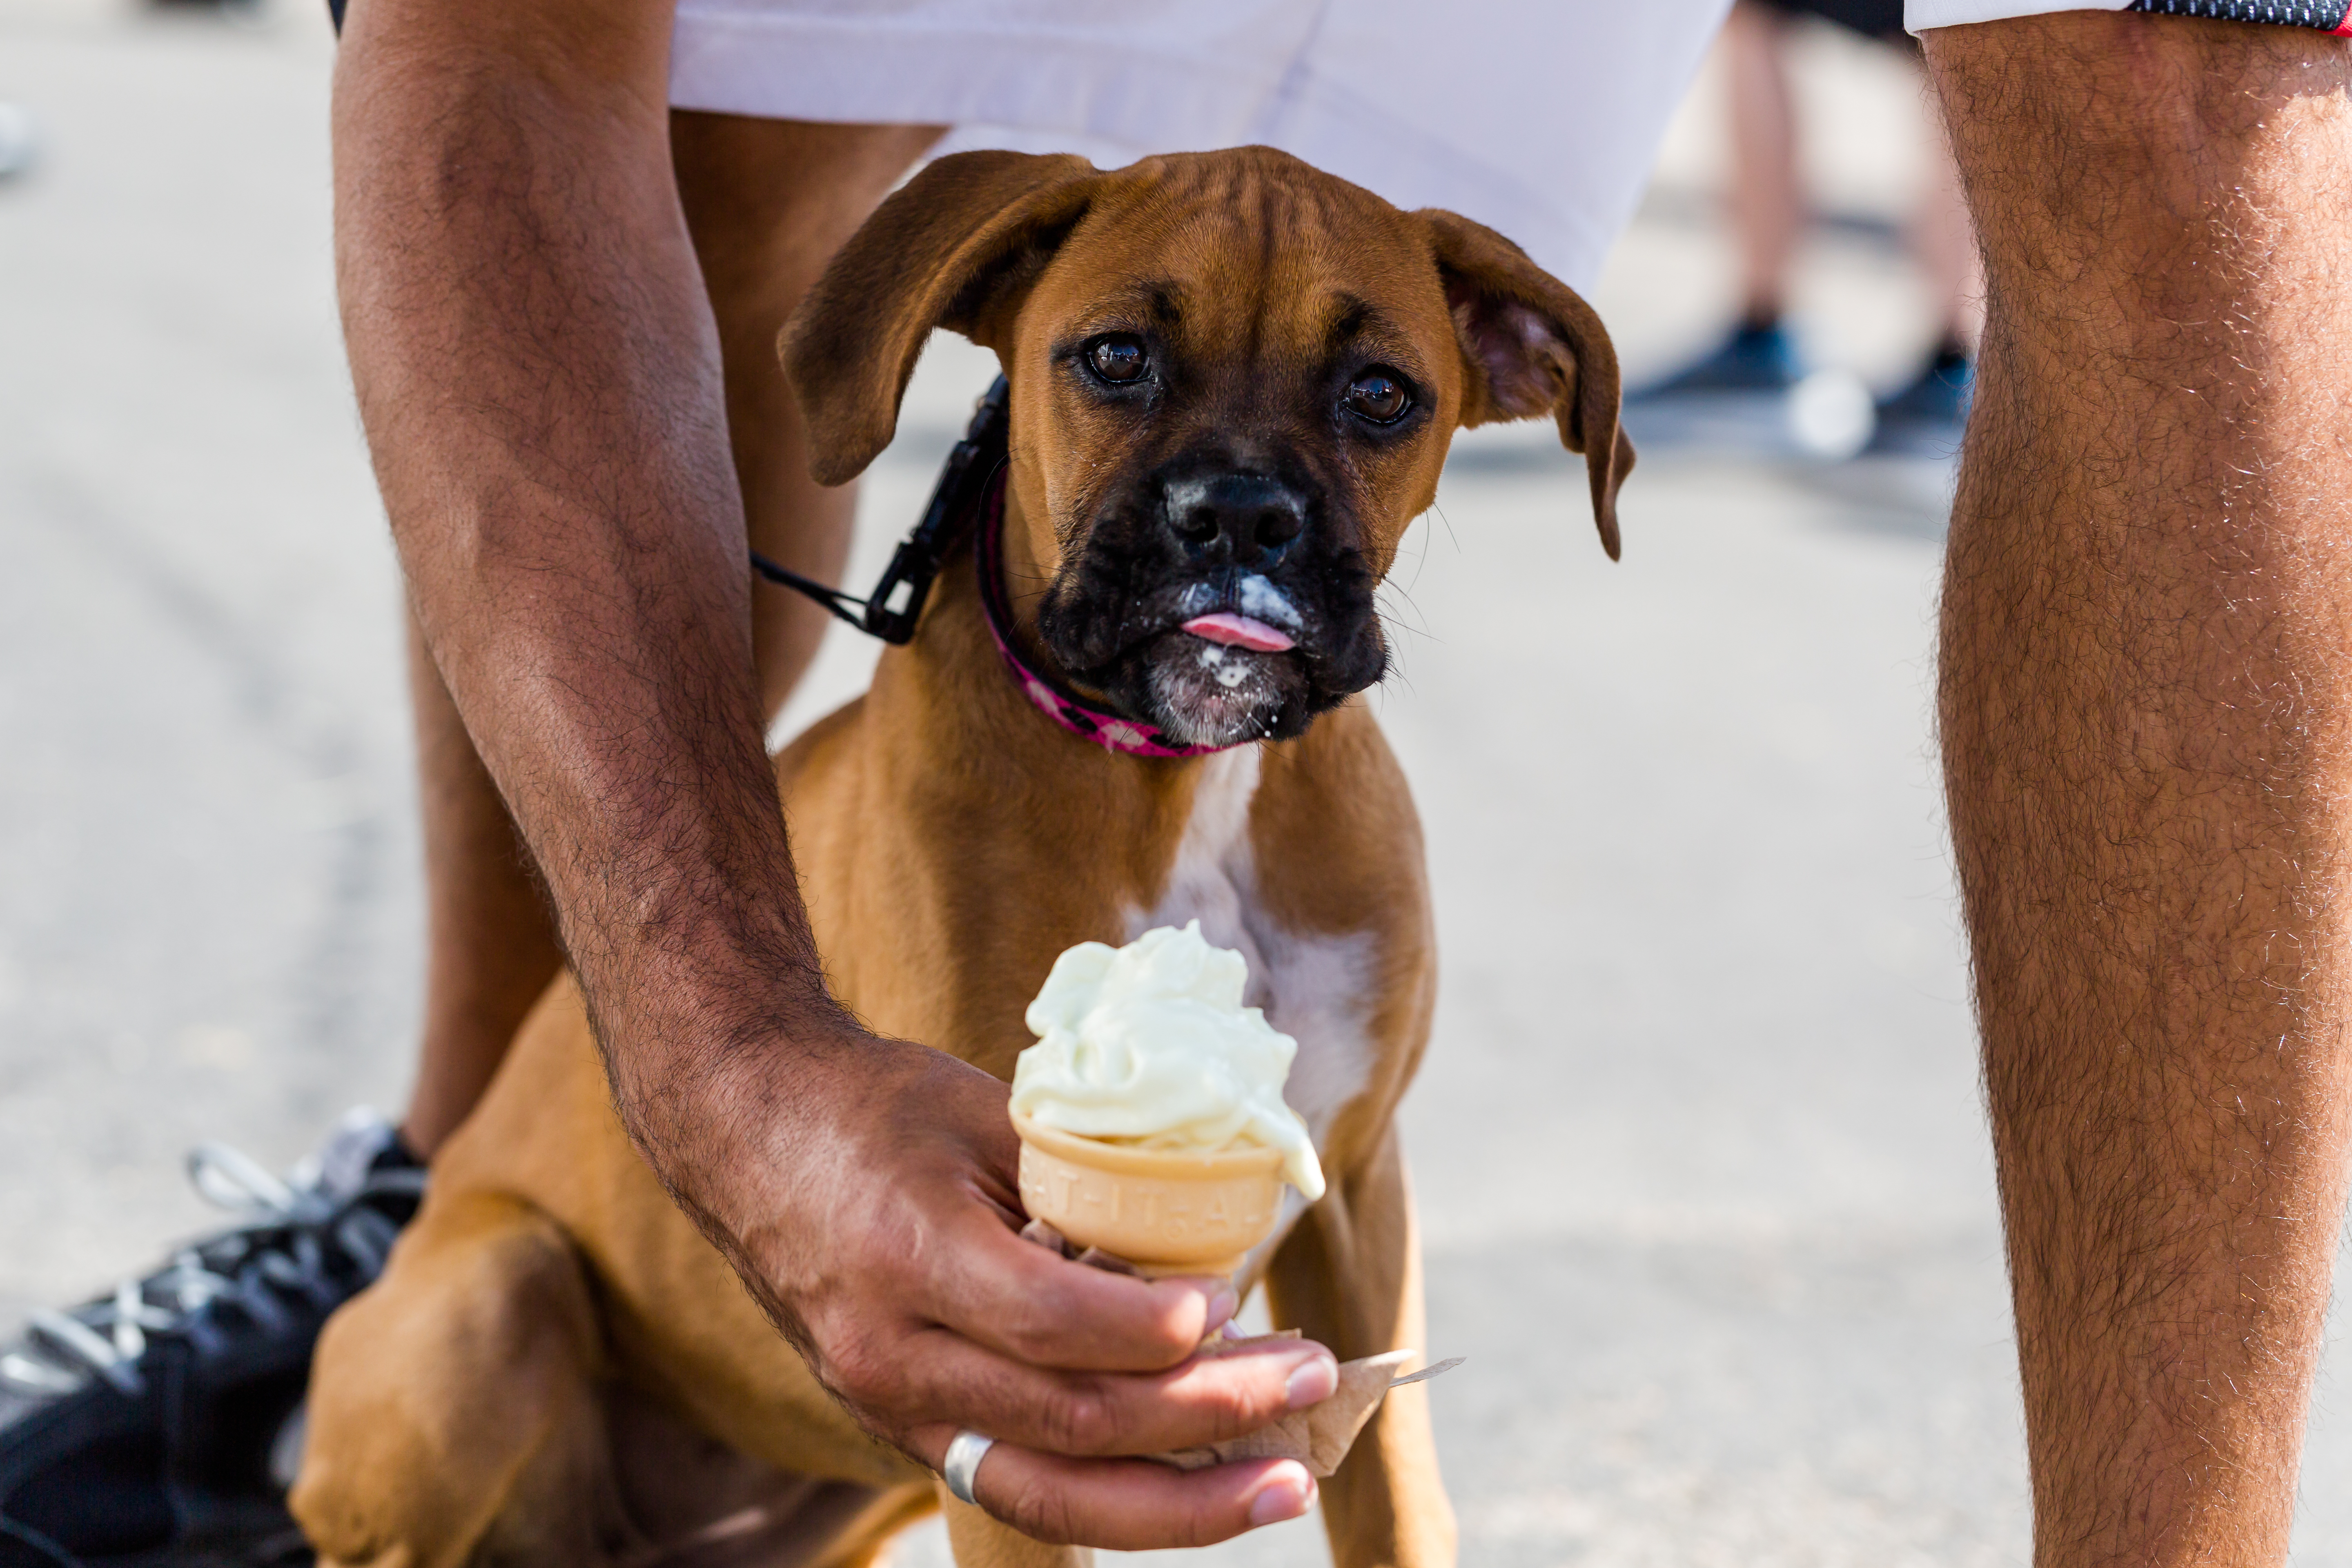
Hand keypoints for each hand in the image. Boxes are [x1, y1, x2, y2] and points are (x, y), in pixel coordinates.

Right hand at [647, 1023, 1336, 1548]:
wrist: (747, 1133)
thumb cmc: (877, 1108)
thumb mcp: (983, 1119)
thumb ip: (1078, 1198)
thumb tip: (1195, 1268)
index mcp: (909, 1256)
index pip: (1049, 1324)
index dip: (1152, 1331)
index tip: (1235, 1305)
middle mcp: (894, 1355)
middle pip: (1069, 1425)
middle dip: (1207, 1419)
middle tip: (1314, 1383)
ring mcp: (892, 1407)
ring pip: (1049, 1494)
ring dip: (1181, 1503)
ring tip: (1287, 1481)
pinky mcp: (902, 1429)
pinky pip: (1019, 1487)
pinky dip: (1118, 1497)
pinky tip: (1201, 1488)